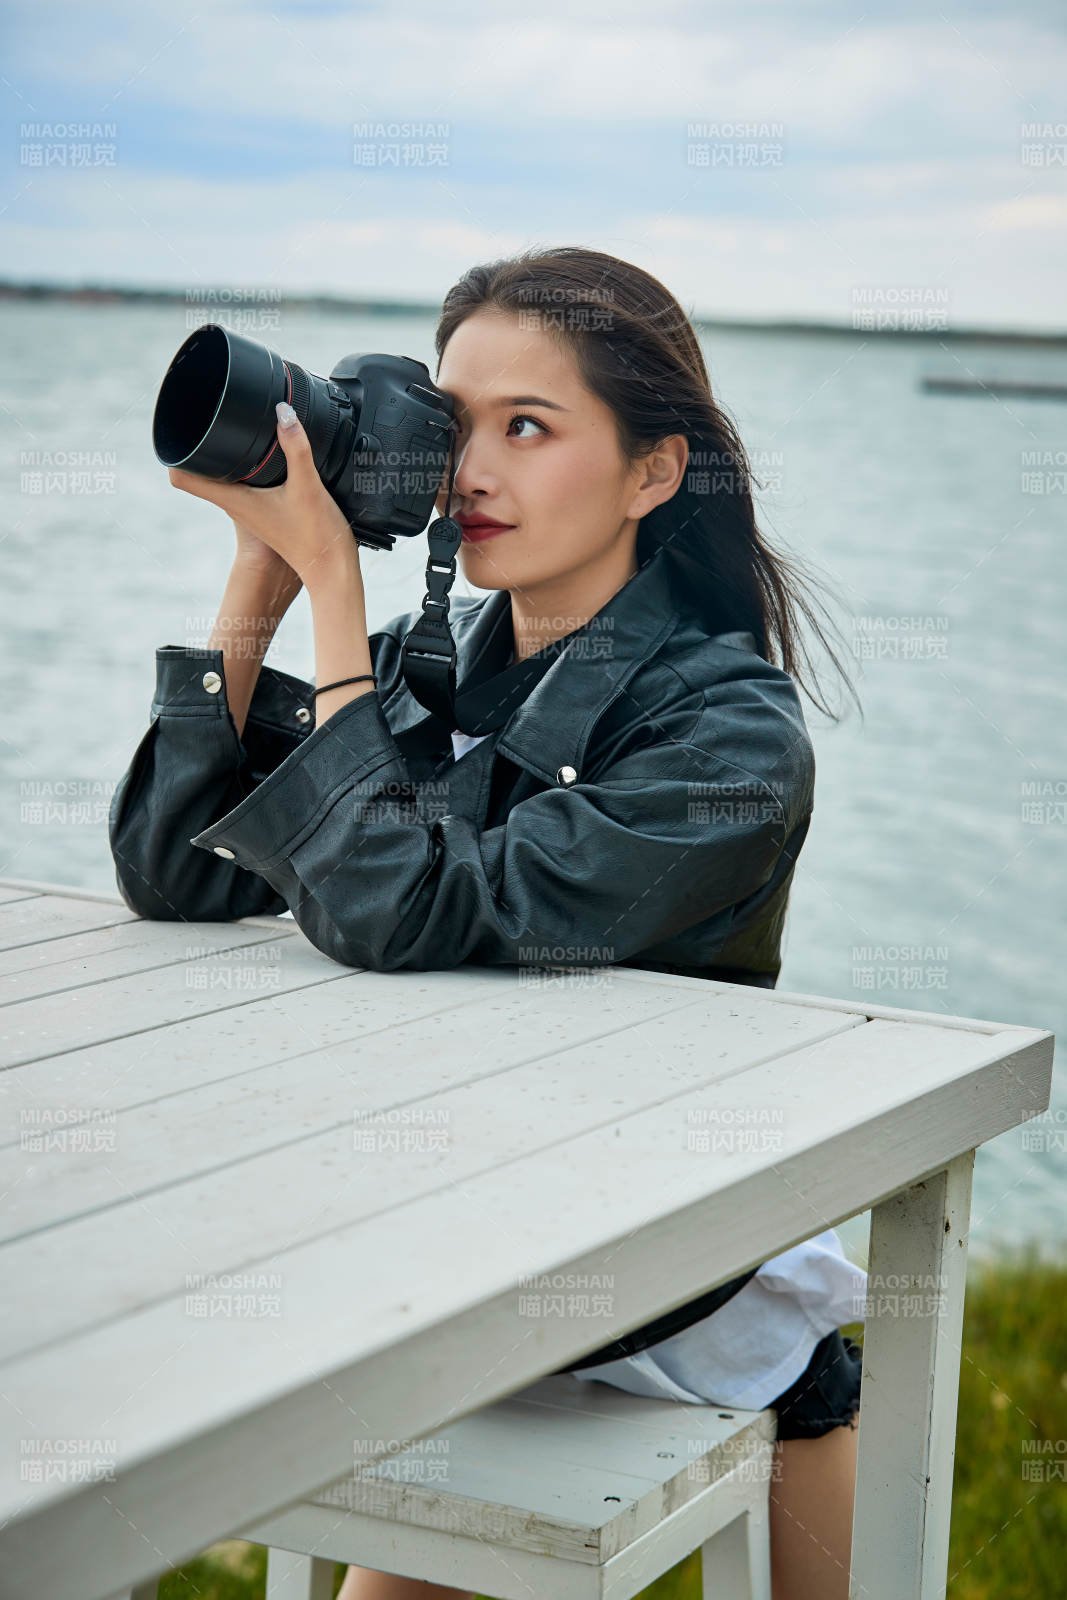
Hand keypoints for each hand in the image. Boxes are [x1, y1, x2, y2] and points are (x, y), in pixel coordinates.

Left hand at [168, 402, 356, 588]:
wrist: (332, 570)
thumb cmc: (316, 537)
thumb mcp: (307, 486)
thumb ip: (296, 447)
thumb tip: (283, 413)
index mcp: (235, 500)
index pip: (183, 478)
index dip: (174, 452)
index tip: (178, 426)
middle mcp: (237, 505)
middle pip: (200, 473)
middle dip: (200, 445)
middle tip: (207, 418)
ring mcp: (251, 510)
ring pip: (223, 478)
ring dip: (224, 457)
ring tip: (233, 431)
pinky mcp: (267, 511)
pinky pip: (246, 484)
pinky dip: (248, 468)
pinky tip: (268, 458)